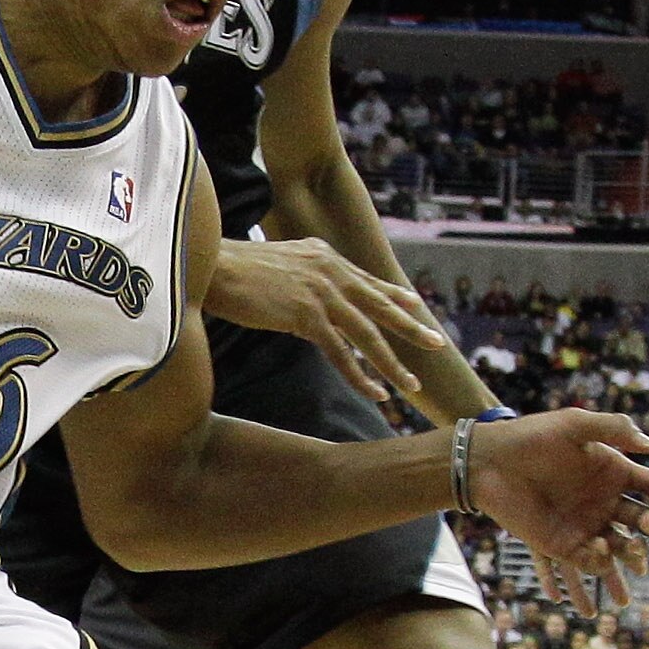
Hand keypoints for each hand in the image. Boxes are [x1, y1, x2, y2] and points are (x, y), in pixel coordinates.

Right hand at [206, 237, 447, 401]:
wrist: (211, 266)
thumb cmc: (233, 268)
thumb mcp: (278, 262)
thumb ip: (301, 273)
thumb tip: (305, 293)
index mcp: (325, 256)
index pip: (368, 280)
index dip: (396, 295)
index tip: (418, 306)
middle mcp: (331, 272)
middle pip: (380, 306)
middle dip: (412, 327)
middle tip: (437, 343)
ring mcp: (322, 294)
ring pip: (368, 335)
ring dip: (392, 363)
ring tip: (411, 384)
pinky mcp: (306, 316)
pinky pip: (341, 353)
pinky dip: (360, 376)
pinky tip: (375, 392)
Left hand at [469, 411, 648, 607]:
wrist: (487, 461)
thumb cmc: (530, 437)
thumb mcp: (574, 424)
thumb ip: (614, 429)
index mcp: (616, 472)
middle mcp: (606, 501)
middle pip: (646, 522)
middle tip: (648, 527)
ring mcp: (586, 525)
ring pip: (623, 548)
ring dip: (632, 554)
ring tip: (632, 553)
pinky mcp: (563, 545)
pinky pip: (590, 562)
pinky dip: (600, 564)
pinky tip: (599, 553)